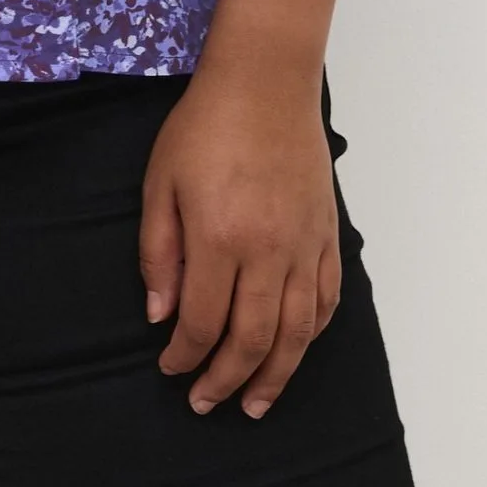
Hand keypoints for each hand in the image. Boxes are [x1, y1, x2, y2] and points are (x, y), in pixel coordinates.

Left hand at [139, 62, 340, 420]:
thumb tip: (160, 316)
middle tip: (206, 403)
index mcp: (220, 238)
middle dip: (226, 380)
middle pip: (252, 339)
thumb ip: (159, 252)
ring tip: (255, 404)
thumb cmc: (204, 127)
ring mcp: (304, 246)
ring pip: (296, 332)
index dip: (185, 357)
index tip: (170, 371)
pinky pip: (326, 300)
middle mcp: (268, 251)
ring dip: (275, 376)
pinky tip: (294, 350)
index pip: (202, 322)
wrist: (266, 83)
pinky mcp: (327, 235)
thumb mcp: (160, 182)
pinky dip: (310, 334)